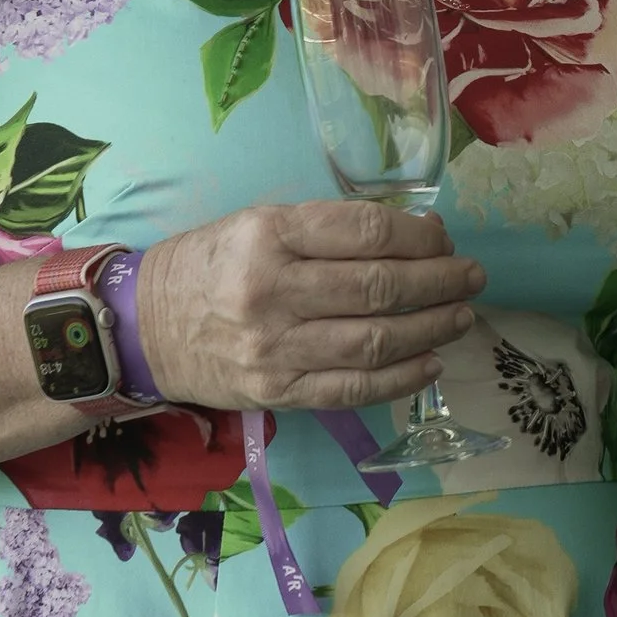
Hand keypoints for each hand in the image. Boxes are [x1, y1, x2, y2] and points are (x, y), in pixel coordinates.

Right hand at [131, 201, 483, 412]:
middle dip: (440, 282)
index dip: (420, 236)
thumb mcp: (258, 223)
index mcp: (269, 235)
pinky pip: (353, 390)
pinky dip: (401, 378)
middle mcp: (272, 292)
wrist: (144, 327)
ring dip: (432, 329)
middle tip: (472, 277)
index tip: (445, 238)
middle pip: (379, 289)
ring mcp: (275, 349)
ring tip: (461, 316)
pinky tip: (430, 362)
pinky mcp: (277, 393)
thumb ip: (327, 230)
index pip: (367, 233)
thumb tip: (414, 236)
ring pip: (375, 342)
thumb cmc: (210, 265)